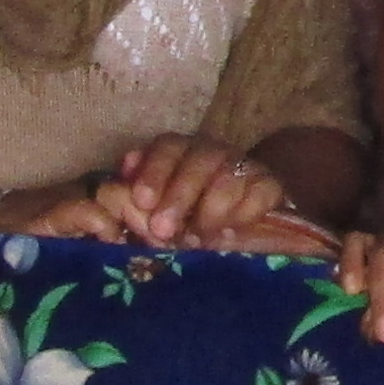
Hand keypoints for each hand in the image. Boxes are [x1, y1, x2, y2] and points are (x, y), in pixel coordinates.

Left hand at [82, 134, 315, 254]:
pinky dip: (242, 214)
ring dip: (210, 210)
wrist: (249, 210)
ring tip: (198, 237)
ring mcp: (244, 166)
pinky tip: (229, 233)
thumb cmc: (192, 214)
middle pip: (197, 160)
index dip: (154, 170)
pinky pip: (259, 193)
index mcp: (181, 152)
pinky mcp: (271, 185)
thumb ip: (140, 196)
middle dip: (178, 196)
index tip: (142, 201)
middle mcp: (212, 153)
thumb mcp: (161, 206)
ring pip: (228, 176)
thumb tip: (113, 187)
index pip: (167, 147)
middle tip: (163, 231)